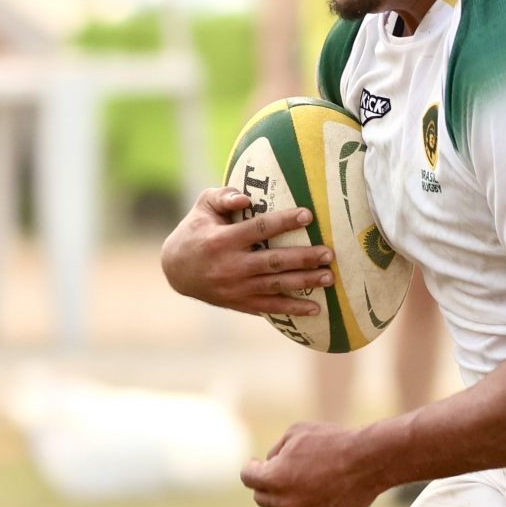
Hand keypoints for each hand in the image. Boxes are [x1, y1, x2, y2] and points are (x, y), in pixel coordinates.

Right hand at [161, 187, 333, 315]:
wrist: (176, 270)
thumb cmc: (196, 231)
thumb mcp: (202, 208)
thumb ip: (223, 197)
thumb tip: (246, 198)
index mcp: (222, 240)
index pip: (259, 229)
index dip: (284, 222)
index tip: (308, 215)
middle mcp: (230, 266)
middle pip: (273, 262)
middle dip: (303, 258)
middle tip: (329, 253)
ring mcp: (236, 288)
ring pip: (276, 286)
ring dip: (304, 282)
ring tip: (329, 277)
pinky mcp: (240, 303)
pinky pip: (270, 307)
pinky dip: (293, 309)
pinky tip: (316, 308)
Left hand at [241, 420, 389, 506]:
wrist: (371, 461)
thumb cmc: (333, 441)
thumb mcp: (297, 432)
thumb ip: (276, 450)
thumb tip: (269, 463)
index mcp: (274, 478)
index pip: (248, 478)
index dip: (251, 468)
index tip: (255, 464)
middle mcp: (286, 502)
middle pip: (262, 498)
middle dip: (267, 485)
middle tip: (280, 474)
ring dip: (291, 496)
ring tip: (314, 479)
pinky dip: (315, 506)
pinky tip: (331, 490)